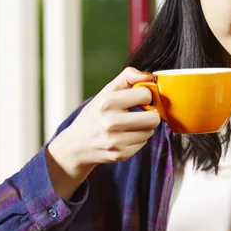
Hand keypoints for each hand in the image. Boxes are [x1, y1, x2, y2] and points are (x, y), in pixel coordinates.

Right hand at [47, 67, 160, 198]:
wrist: (77, 145)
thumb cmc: (95, 114)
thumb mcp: (106, 92)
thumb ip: (127, 77)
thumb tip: (149, 76)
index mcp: (107, 102)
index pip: (145, 94)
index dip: (146, 95)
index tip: (140, 98)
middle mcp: (111, 122)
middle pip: (154, 118)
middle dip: (151, 114)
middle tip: (142, 113)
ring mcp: (116, 141)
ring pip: (150, 131)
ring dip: (144, 127)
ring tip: (130, 125)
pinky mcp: (121, 154)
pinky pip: (143, 143)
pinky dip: (137, 139)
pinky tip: (125, 136)